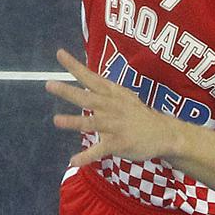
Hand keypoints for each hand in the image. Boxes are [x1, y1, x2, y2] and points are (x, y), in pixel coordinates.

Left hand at [44, 48, 179, 166]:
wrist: (165, 134)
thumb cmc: (137, 114)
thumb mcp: (122, 96)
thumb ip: (102, 89)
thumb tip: (83, 75)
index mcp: (111, 94)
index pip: (91, 77)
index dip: (75, 66)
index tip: (60, 53)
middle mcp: (112, 107)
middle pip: (88, 98)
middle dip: (68, 92)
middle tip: (49, 84)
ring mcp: (116, 126)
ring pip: (93, 123)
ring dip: (74, 122)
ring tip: (56, 120)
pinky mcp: (119, 143)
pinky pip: (100, 150)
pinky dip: (86, 156)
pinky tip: (73, 160)